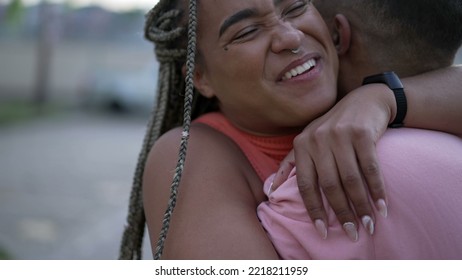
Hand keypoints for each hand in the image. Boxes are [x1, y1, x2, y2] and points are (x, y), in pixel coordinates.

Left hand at [272, 84, 394, 240]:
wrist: (365, 101)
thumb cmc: (333, 127)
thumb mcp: (308, 139)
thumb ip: (290, 163)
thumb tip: (271, 190)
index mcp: (302, 145)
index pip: (305, 185)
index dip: (314, 210)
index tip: (322, 232)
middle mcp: (318, 140)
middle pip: (330, 186)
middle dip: (342, 213)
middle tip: (353, 233)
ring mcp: (340, 135)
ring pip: (350, 180)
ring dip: (361, 206)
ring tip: (369, 225)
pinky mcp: (362, 134)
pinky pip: (370, 169)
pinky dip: (377, 190)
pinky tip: (382, 206)